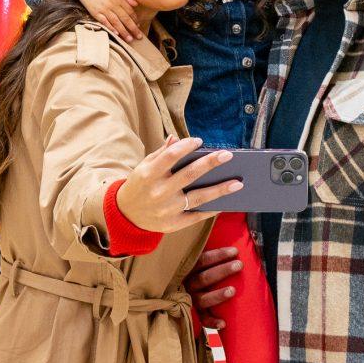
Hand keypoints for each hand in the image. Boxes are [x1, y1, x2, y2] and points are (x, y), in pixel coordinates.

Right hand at [78, 0, 142, 41]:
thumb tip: (135, 4)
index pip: (130, 11)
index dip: (135, 19)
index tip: (139, 26)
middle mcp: (112, 5)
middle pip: (125, 19)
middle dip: (133, 29)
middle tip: (139, 37)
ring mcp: (104, 9)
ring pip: (116, 22)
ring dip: (123, 32)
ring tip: (129, 39)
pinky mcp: (95, 13)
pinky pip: (104, 22)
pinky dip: (111, 28)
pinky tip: (116, 34)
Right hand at [117, 137, 242, 233]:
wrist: (126, 215)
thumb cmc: (139, 185)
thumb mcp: (144, 167)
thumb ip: (161, 153)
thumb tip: (176, 138)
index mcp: (149, 174)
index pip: (170, 156)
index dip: (185, 146)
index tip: (199, 140)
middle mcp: (159, 192)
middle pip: (189, 175)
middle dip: (210, 163)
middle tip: (227, 155)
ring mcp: (167, 210)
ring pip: (198, 197)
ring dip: (220, 190)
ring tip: (237, 183)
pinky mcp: (174, 224)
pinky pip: (197, 216)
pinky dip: (212, 209)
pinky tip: (225, 202)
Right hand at [185, 246, 242, 328]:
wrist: (170, 300)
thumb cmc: (193, 275)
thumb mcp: (194, 264)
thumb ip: (205, 256)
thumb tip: (230, 246)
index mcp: (187, 270)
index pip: (202, 260)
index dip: (218, 255)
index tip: (235, 251)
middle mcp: (187, 285)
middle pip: (204, 278)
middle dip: (223, 271)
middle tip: (239, 265)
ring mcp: (189, 300)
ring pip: (203, 299)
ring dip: (218, 295)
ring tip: (233, 290)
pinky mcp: (193, 315)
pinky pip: (202, 320)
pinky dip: (212, 322)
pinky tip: (224, 323)